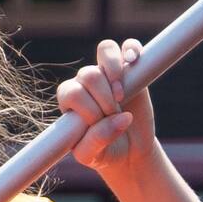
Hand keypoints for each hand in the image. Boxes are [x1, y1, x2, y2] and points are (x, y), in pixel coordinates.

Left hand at [58, 37, 156, 175]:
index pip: (72, 93)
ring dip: (114, 72)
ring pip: (105, 50)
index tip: (100, 124)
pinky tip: (133, 61)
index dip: (89, 109)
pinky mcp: (130, 68)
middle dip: (104, 99)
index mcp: (69, 100)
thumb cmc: (104, 152)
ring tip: (121, 94)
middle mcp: (85, 82)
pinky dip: (131, 49)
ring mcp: (108, 73)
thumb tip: (119, 118)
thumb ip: (97, 140)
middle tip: (114, 114)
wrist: (129, 152)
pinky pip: (127, 45)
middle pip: (89, 74)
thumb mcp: (91, 156)